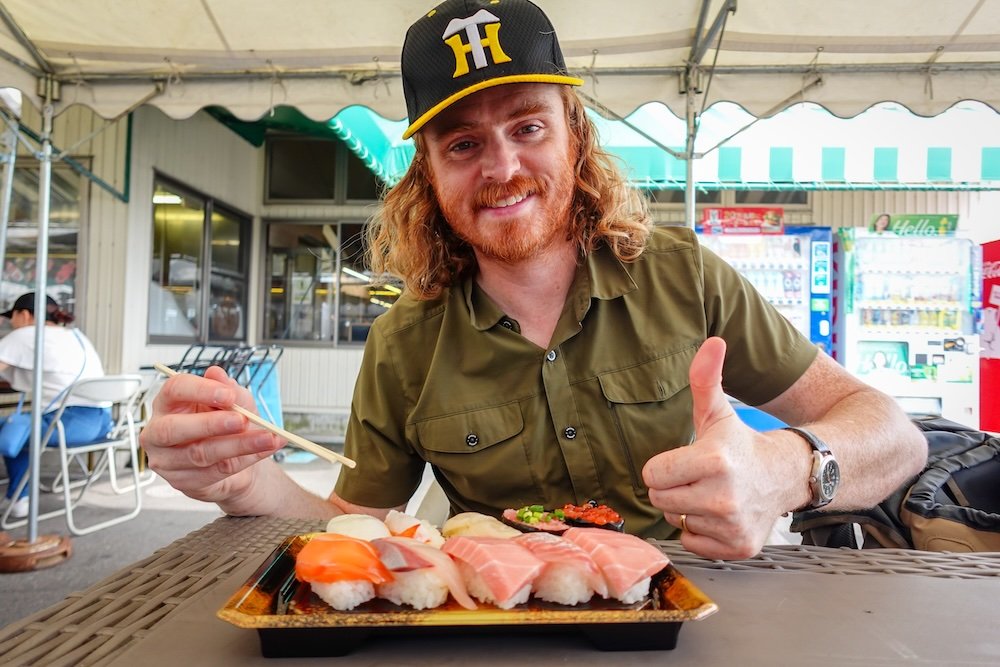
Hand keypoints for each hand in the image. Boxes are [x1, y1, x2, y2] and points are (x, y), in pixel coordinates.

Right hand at [140, 366, 284, 506]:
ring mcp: (166, 460)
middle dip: (211, 424)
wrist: (236, 459)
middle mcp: (158, 432)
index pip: (174, 390)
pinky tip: (264, 450)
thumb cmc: (227, 425)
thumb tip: (217, 373)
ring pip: (200, 454)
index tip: (228, 394)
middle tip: (242, 420)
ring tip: (267, 437)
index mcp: (167, 403)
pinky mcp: (182, 482)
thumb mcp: (235, 402)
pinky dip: (245, 460)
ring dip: (239, 445)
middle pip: (174, 428)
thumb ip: (228, 390)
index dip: (200, 390)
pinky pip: (215, 472)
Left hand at [642, 337, 790, 558]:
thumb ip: (705, 378)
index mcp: (714, 461)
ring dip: (688, 510)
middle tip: (697, 478)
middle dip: (673, 488)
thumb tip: (712, 342)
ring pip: (677, 522)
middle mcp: (724, 497)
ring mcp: (732, 525)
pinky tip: (720, 515)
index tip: (685, 461)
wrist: (786, 475)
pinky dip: (702, 533)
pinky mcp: (739, 547)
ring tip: (712, 494)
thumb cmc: (741, 444)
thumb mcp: (719, 412)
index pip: (653, 475)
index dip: (664, 467)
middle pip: (661, 500)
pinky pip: (693, 543)